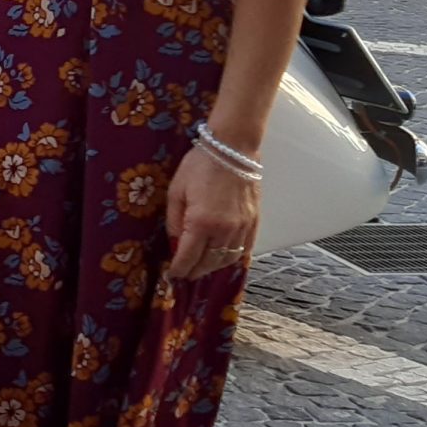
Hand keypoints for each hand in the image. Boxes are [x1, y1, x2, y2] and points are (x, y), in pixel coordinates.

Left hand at [166, 143, 259, 279]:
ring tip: (201, 268)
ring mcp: (242, 227)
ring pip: (228, 259)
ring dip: (213, 267)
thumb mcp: (176, 192)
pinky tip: (222, 258)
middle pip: (209, 263)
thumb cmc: (200, 166)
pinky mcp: (254, 222)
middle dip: (195, 272)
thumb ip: (175, 221)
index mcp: (201, 223)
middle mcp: (224, 230)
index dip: (179, 270)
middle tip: (184, 275)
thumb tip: (176, 242)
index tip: (172, 276)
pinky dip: (232, 258)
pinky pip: (244, 249)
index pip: (188, 257)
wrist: (232, 149)